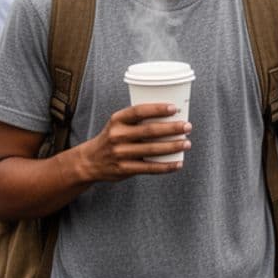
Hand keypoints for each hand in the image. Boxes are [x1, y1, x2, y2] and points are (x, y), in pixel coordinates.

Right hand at [76, 102, 190, 182]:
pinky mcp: (125, 169)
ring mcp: (121, 153)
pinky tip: (178, 163)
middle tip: (187, 126)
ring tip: (187, 143)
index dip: (157, 109)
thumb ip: (137, 121)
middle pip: (149, 131)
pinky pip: (150, 168)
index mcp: (117, 120)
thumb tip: (170, 117)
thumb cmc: (112, 139)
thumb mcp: (118, 124)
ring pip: (152, 150)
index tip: (174, 108)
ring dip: (173, 146)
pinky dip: (166, 166)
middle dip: (172, 128)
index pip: (139, 111)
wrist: (90, 161)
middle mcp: (117, 135)